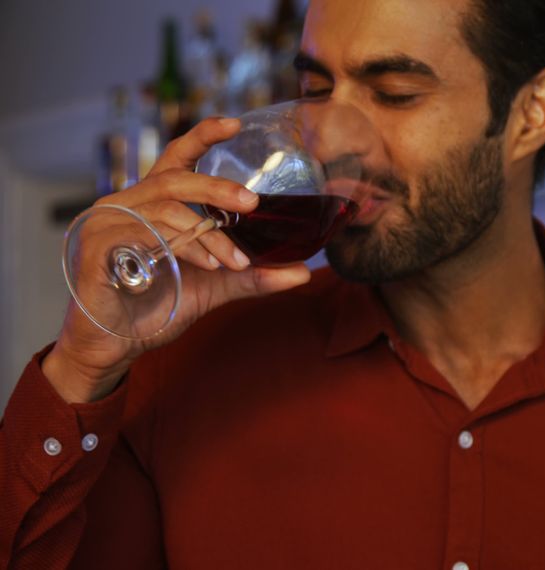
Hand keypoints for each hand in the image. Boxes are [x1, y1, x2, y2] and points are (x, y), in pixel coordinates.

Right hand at [43, 117, 311, 403]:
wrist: (116, 344)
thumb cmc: (159, 305)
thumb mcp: (216, 286)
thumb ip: (254, 274)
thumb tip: (304, 271)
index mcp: (155, 202)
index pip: (177, 157)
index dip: (203, 136)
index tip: (235, 123)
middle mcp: (128, 202)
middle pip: (174, 178)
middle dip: (216, 188)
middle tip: (251, 203)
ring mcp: (108, 221)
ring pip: (166, 210)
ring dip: (207, 235)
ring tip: (234, 261)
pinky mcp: (97, 245)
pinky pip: (144, 236)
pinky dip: (181, 249)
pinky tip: (204, 266)